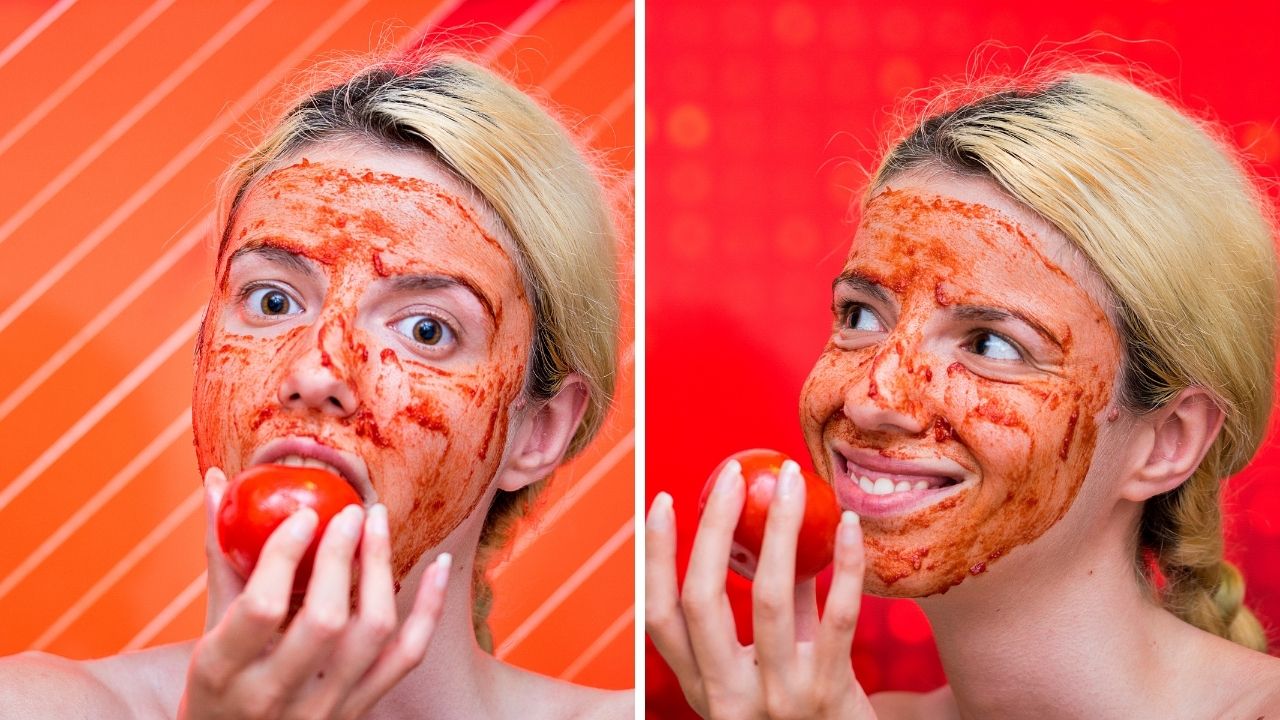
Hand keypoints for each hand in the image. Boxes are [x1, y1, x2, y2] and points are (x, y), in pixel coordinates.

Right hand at [180, 467, 449, 718]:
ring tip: (377, 523)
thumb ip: (221, 560)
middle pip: (326, 620)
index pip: (261, 608)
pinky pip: (408, 655)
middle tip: (351, 512)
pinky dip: (430, 607)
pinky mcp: (361, 710)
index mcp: (222, 672)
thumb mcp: (208, 633)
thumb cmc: (218, 686)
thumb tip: (219, 483)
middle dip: (342, 558)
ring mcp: (325, 708)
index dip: (285, 556)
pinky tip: (440, 564)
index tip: (304, 515)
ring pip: (372, 633)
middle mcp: (275, 696)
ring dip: (381, 570)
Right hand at [646, 459, 876, 718]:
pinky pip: (837, 615)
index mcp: (701, 688)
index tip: (663, 499)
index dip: (655, 554)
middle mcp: (728, 696)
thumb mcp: (766, 671)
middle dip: (712, 526)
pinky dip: (844, 564)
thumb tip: (762, 523)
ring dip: (778, 527)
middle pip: (702, 598)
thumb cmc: (805, 711)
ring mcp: (779, 697)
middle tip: (732, 476)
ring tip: (789, 480)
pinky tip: (850, 526)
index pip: (659, 615)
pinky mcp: (830, 696)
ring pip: (769, 597)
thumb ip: (768, 609)